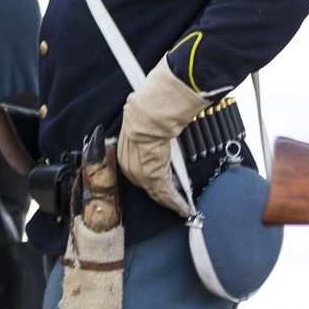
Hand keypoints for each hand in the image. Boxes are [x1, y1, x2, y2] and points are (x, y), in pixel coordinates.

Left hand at [117, 59, 211, 215]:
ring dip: (167, 199)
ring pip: (153, 188)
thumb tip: (164, 115)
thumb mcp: (148, 110)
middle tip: (171, 200)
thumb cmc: (156, 101)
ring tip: (180, 207)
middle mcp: (128, 155)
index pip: (134, 164)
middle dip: (157, 191)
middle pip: (142, 180)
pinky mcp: (151, 171)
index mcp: (127, 140)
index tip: (156, 184)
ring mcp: (138, 164)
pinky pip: (162, 190)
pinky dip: (172, 200)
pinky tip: (181, 206)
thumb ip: (152, 121)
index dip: (146, 176)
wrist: (154, 105)